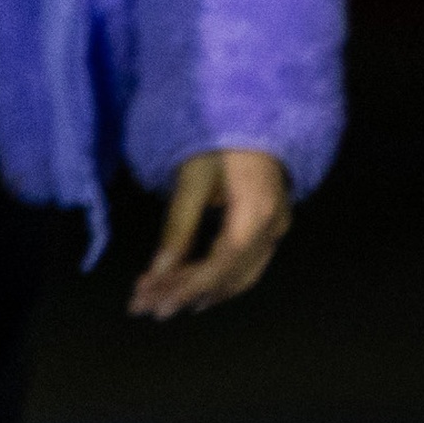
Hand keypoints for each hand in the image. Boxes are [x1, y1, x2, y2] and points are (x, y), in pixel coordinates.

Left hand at [127, 147, 291, 317]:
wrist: (255, 115)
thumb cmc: (218, 139)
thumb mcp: (191, 178)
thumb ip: (178, 227)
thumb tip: (158, 272)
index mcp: (256, 212)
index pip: (221, 262)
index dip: (187, 286)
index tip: (153, 301)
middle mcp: (274, 227)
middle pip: (230, 274)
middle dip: (187, 293)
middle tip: (147, 307)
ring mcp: (277, 228)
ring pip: (241, 275)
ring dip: (202, 291)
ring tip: (164, 302)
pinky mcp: (270, 226)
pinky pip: (246, 263)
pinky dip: (217, 277)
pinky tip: (193, 287)